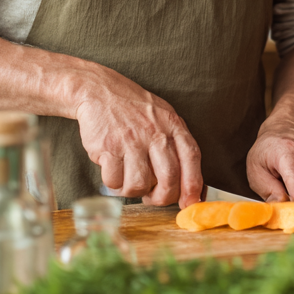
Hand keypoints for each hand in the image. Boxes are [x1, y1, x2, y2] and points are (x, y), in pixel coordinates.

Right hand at [74, 66, 202, 208]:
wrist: (100, 92)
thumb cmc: (134, 110)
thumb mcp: (163, 118)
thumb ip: (177, 147)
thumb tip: (192, 188)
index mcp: (173, 125)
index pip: (191, 157)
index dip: (193, 184)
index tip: (191, 202)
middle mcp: (154, 133)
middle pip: (169, 177)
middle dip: (163, 197)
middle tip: (154, 198)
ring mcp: (131, 141)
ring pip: (140, 184)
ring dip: (134, 190)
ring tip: (130, 179)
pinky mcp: (108, 148)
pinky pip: (114, 181)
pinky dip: (114, 183)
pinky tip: (113, 170)